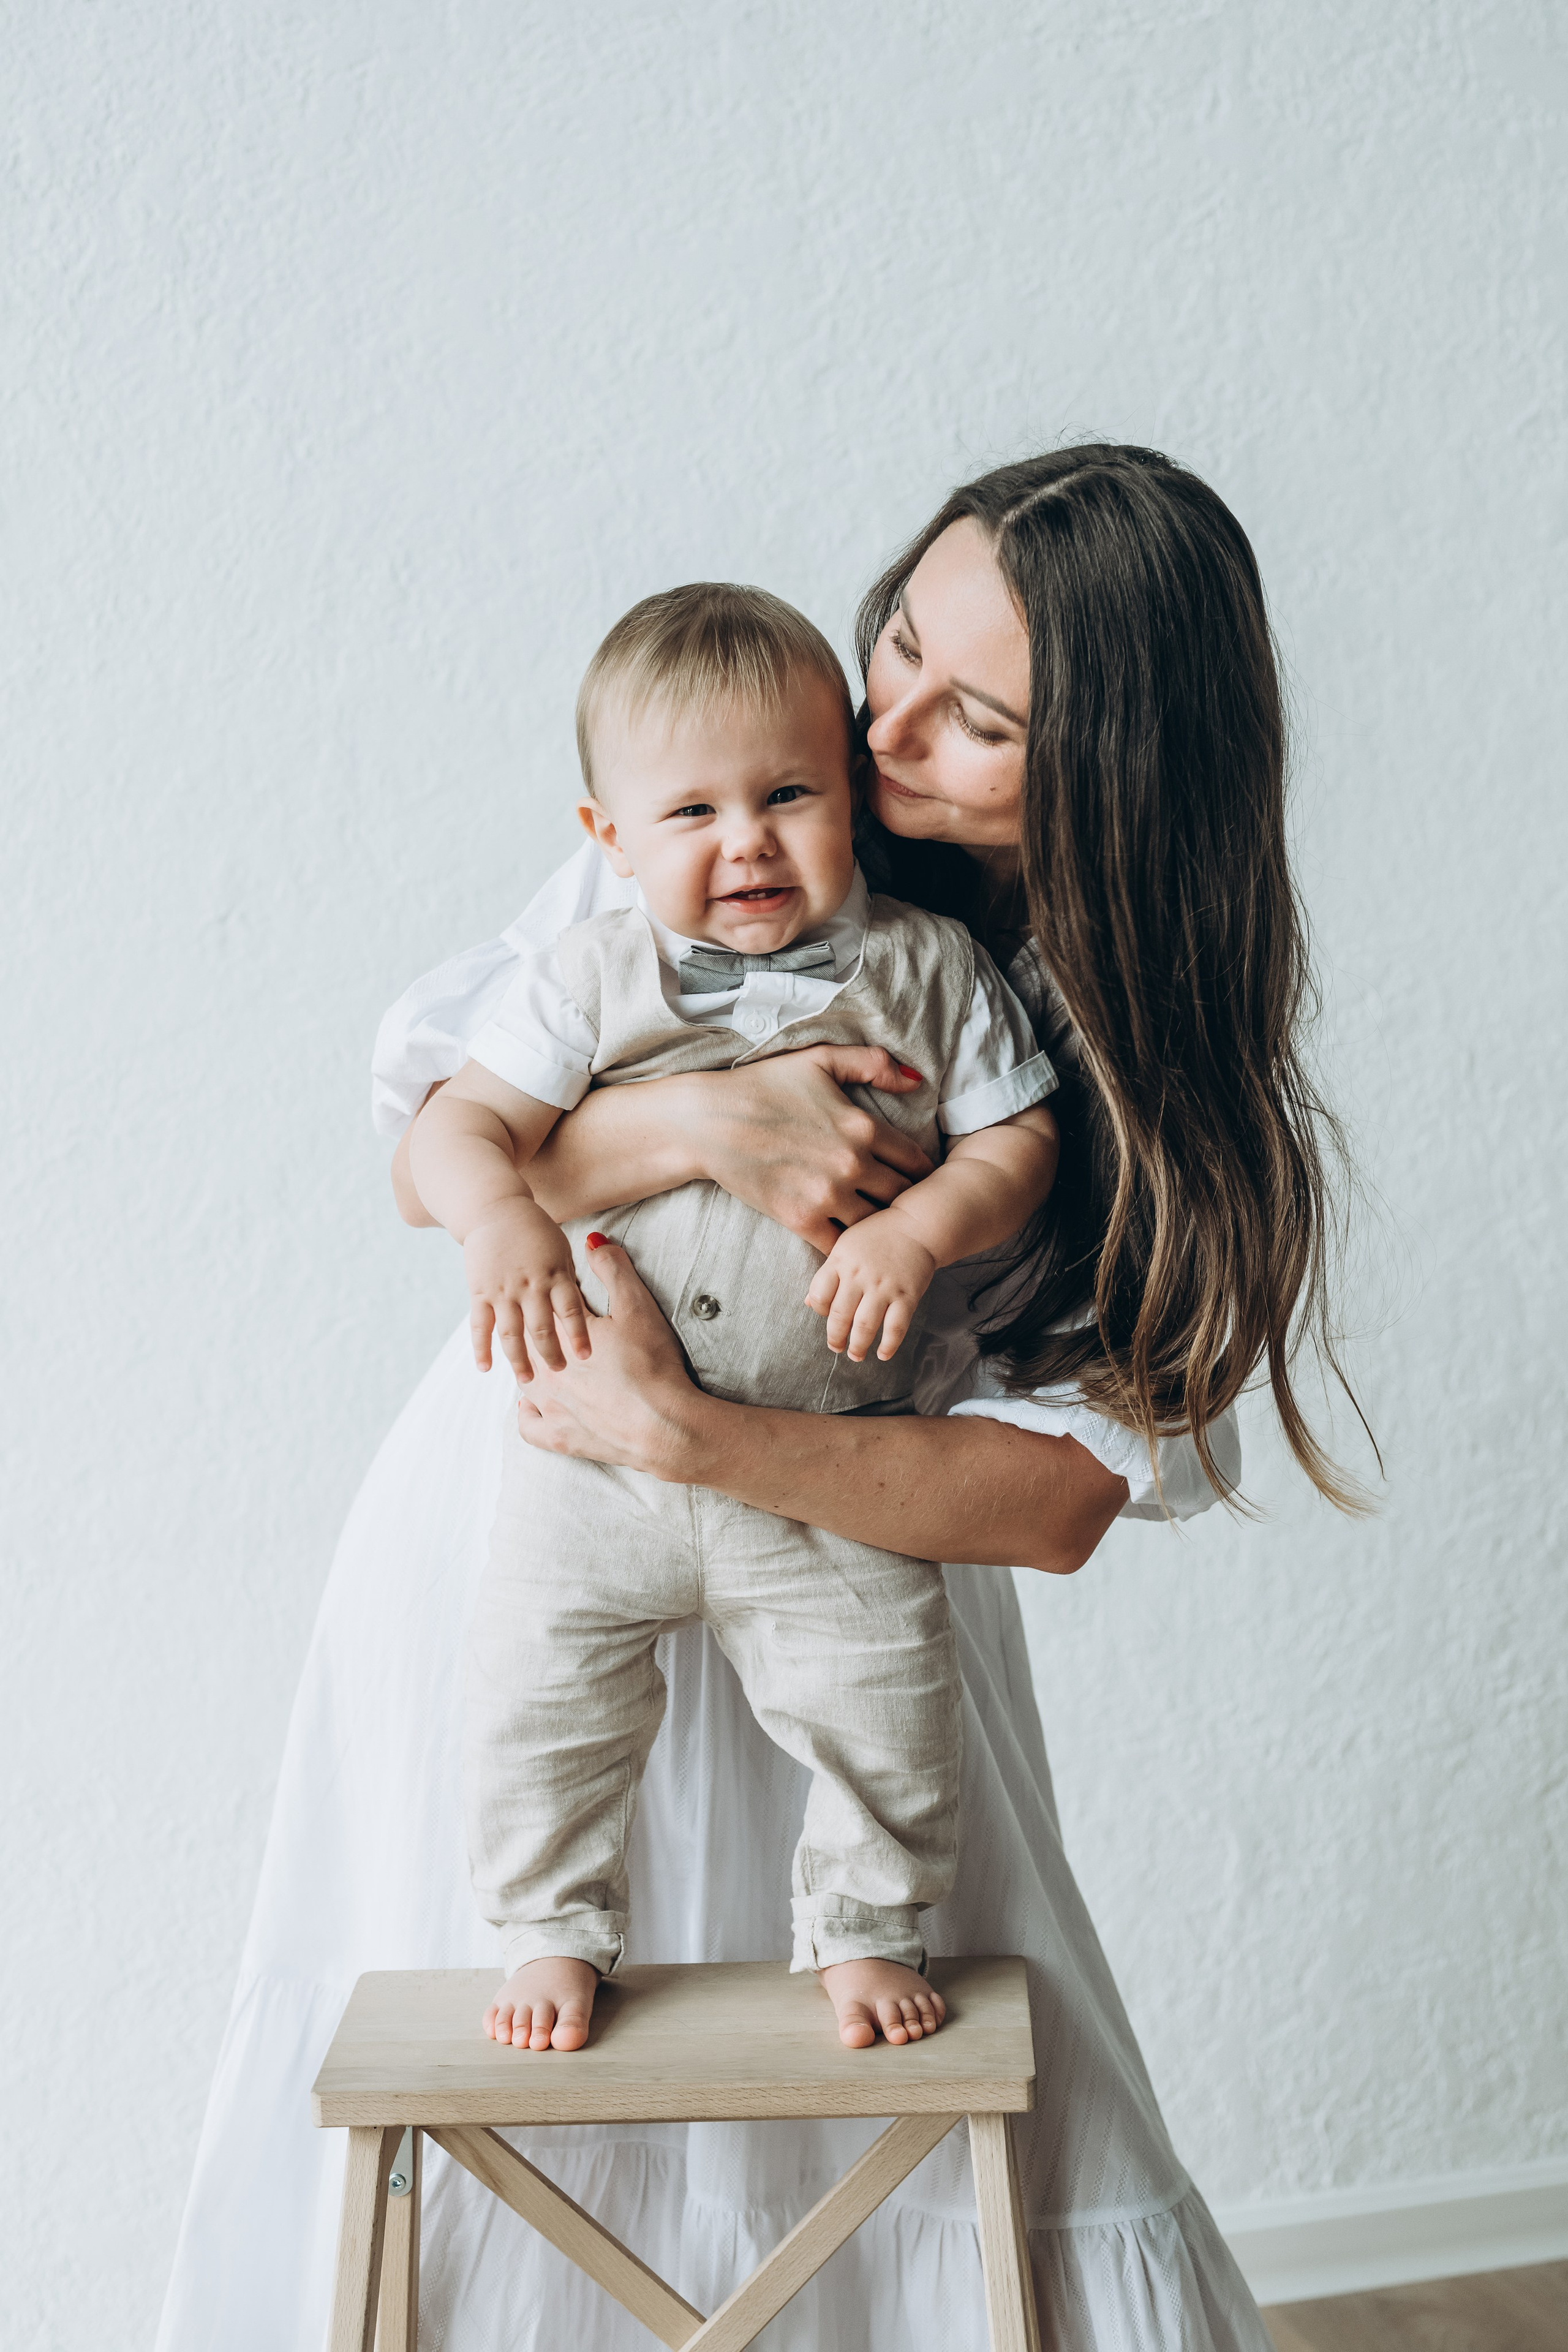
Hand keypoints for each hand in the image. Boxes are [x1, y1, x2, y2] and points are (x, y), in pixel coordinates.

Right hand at [463, 1197, 590, 1377]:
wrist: (495, 1208)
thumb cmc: (534, 1230)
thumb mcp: (561, 1248)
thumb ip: (569, 1278)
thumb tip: (586, 1305)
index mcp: (555, 1274)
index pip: (570, 1310)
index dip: (578, 1334)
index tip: (585, 1356)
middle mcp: (530, 1285)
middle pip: (542, 1327)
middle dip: (551, 1353)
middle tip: (559, 1372)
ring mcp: (503, 1290)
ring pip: (511, 1332)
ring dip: (519, 1358)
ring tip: (526, 1379)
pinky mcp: (479, 1291)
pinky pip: (480, 1325)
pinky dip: (482, 1347)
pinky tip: (486, 1368)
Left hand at [515, 1240, 708, 1474]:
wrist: (663, 1426)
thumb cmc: (652, 1365)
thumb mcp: (637, 1307)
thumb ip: (613, 1269)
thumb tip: (593, 1241)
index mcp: (561, 1334)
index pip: (544, 1306)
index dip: (550, 1296)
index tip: (556, 1290)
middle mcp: (545, 1370)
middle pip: (528, 1343)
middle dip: (535, 1331)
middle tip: (545, 1323)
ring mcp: (549, 1407)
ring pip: (524, 1381)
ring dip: (529, 1368)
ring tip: (538, 1360)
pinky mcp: (558, 1437)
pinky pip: (529, 1426)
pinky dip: (526, 1414)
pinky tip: (531, 1405)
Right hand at [681, 1046, 934, 1251]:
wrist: (709, 1121)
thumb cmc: (763, 1086)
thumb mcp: (819, 1060)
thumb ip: (872, 1063)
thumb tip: (916, 1079)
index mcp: (862, 1126)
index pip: (916, 1160)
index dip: (924, 1173)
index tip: (921, 1180)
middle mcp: (852, 1164)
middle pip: (903, 1197)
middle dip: (908, 1204)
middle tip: (908, 1210)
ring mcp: (827, 1195)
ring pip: (876, 1224)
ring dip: (880, 1228)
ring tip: (883, 1231)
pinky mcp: (800, 1219)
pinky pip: (841, 1245)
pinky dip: (848, 1246)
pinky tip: (849, 1242)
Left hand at [805, 1214, 936, 1361]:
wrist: (917, 1225)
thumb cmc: (877, 1236)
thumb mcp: (845, 1246)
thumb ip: (828, 1273)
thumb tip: (809, 1302)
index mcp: (841, 1261)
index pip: (820, 1294)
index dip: (819, 1310)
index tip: (825, 1316)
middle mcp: (860, 1276)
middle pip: (839, 1316)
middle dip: (835, 1338)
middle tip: (836, 1348)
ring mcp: (884, 1287)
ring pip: (865, 1326)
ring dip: (858, 1346)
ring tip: (856, 1355)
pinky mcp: (907, 1296)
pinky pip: (896, 1327)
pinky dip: (889, 1345)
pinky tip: (883, 1355)